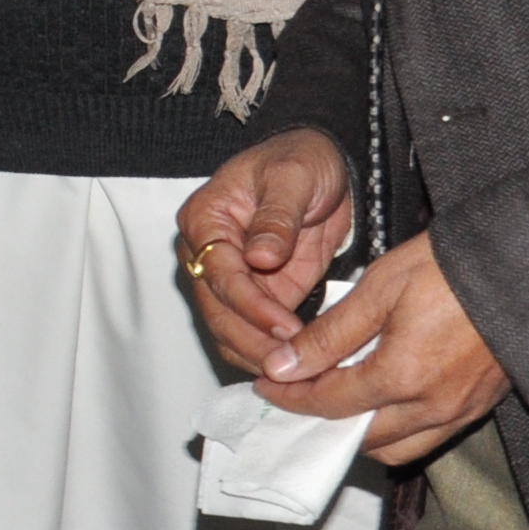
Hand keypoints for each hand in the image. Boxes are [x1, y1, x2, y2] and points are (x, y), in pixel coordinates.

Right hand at [173, 128, 356, 375]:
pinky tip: (300, 364)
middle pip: (216, 312)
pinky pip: (253, 335)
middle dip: (252, 340)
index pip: (219, 274)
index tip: (284, 326)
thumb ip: (276, 217)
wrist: (324, 166)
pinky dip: (272, 352)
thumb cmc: (301, 160)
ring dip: (259, 354)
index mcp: (204, 220)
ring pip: (229, 332)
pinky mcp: (256, 298)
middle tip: (292, 361)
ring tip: (298, 369)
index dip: (250, 305)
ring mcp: (229, 281)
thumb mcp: (293, 177)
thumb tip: (260, 257)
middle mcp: (206, 254)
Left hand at [261, 235, 507, 464]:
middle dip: (322, 420)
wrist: (524, 268)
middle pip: (360, 438)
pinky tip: (383, 400)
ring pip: (397, 448)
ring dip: (361, 434)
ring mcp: (461, 412)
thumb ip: (330, 334)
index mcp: (402, 376)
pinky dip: (398, 430)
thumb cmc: (450, 267)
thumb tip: (285, 364)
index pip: (330, 403)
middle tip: (297, 392)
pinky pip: (429, 438)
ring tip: (338, 400)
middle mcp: (432, 407)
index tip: (267, 384)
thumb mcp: (380, 288)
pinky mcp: (480, 407)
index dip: (292, 397)